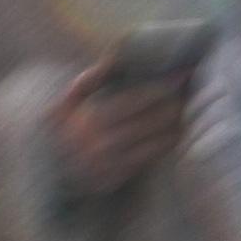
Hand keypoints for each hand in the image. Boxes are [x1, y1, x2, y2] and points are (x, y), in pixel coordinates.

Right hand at [53, 64, 187, 193]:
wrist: (45, 171)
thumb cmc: (62, 129)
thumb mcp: (65, 102)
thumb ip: (87, 81)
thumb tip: (112, 61)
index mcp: (90, 118)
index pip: (136, 99)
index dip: (162, 86)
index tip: (183, 74)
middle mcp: (101, 142)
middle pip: (151, 121)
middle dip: (175, 104)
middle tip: (194, 91)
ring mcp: (110, 164)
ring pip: (155, 142)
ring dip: (177, 125)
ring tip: (191, 110)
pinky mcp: (115, 179)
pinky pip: (149, 160)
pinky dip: (165, 145)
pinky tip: (178, 133)